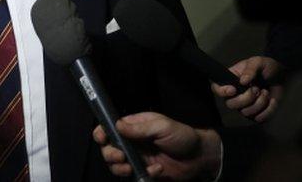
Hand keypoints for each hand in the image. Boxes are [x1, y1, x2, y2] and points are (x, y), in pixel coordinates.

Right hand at [92, 112, 221, 180]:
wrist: (199, 157)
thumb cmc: (182, 136)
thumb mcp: (162, 126)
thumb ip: (140, 128)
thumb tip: (117, 125)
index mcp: (134, 126)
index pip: (110, 128)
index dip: (102, 133)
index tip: (102, 138)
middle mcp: (132, 142)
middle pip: (108, 149)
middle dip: (110, 154)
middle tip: (122, 156)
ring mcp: (137, 158)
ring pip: (116, 165)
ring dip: (121, 168)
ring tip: (133, 167)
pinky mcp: (144, 172)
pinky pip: (134, 176)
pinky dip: (143, 175)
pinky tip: (158, 170)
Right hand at [211, 56, 283, 121]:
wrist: (281, 75)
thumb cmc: (265, 67)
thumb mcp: (258, 62)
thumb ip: (250, 69)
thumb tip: (242, 81)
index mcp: (231, 81)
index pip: (216, 88)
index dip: (222, 91)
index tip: (234, 89)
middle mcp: (235, 95)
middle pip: (230, 104)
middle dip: (246, 98)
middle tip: (256, 88)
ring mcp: (245, 106)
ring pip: (246, 113)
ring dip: (259, 102)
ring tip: (265, 92)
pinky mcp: (257, 113)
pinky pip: (259, 118)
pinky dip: (268, 110)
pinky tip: (272, 100)